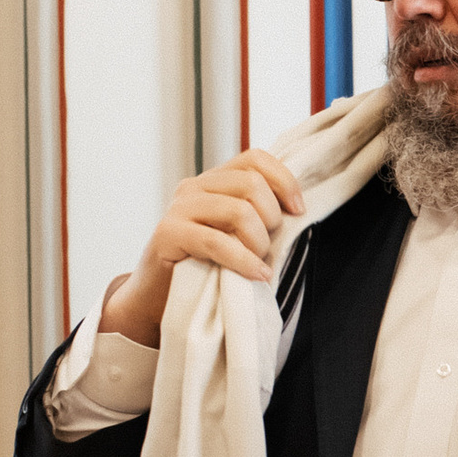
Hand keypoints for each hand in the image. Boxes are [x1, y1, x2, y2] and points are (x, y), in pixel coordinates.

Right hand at [98, 149, 305, 346]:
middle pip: (252, 183)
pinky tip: (256, 275)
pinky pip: (217, 242)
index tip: (298, 211)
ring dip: (258, 244)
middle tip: (268, 249)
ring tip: (257, 265)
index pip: (256, 159)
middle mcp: (195, 187)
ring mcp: (179, 207)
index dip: (284, 181)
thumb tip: (297, 208)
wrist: (159, 297)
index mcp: (215, 181)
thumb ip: (258, 215)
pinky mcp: (168, 233)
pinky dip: (244, 261)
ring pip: (239, 211)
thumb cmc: (207, 267)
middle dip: (272, 219)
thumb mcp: (237, 234)